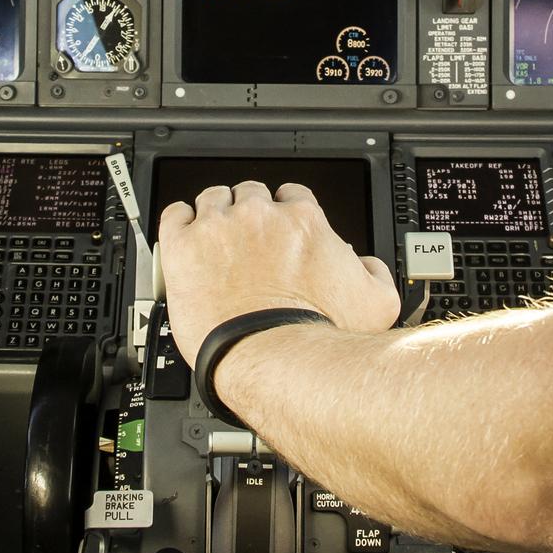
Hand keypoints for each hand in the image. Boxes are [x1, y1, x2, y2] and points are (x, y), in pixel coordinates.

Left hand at [158, 181, 399, 363]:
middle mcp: (259, 217)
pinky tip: (184, 236)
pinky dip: (179, 222)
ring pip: (212, 199)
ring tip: (213, 237)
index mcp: (302, 222)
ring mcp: (218, 229)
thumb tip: (366, 266)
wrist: (276, 358)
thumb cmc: (318, 334)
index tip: (280, 229)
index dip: (285, 212)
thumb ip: (374, 273)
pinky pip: (175, 216)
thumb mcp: (377, 303)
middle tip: (247, 240)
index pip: (292, 196)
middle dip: (250, 213)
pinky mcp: (183, 248)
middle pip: (250, 194)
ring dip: (214, 214)